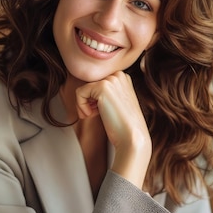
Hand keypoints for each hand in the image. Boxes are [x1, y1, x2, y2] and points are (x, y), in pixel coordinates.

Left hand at [75, 71, 151, 187]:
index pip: (97, 84)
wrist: (132, 137)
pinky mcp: (103, 86)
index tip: (98, 112)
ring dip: (83, 104)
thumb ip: (107, 94)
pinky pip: (80, 92)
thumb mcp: (116, 104)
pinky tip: (90, 115)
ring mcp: (111, 79)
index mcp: (123, 78)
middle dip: (87, 101)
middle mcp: (119, 75)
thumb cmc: (123, 126)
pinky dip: (80, 106)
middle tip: (92, 114)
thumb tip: (88, 92)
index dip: (94, 99)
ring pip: (84, 88)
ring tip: (90, 115)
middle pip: (90, 84)